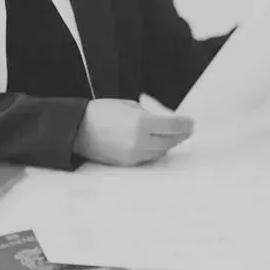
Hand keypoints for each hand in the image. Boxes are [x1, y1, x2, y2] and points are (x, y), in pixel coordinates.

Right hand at [72, 98, 193, 166]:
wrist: (77, 129)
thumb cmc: (101, 112)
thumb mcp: (129, 106)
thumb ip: (150, 114)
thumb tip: (167, 121)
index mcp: (140, 123)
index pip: (172, 126)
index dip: (184, 124)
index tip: (191, 121)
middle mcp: (139, 142)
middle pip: (170, 141)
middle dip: (181, 134)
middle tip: (188, 128)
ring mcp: (134, 155)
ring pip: (161, 151)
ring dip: (169, 142)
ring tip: (174, 134)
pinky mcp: (128, 164)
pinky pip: (149, 157)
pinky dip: (156, 149)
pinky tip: (159, 143)